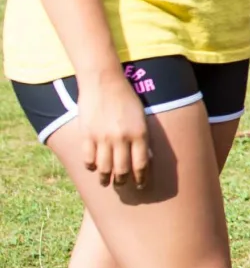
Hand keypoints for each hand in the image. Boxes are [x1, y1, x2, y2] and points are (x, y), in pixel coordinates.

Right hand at [80, 69, 150, 187]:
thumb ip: (141, 137)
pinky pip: (88, 159)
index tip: (141, 185)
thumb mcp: (141, 117)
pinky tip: (93, 168)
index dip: (141, 178)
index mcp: (139, 133)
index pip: (141, 164)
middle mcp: (122, 138)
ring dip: (105, 179)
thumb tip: (144, 158)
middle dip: (122, 182)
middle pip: (122, 170)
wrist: (104, 82)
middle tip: (121, 185)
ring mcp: (103, 138)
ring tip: (106, 182)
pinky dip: (90, 166)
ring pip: (104, 168)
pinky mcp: (87, 135)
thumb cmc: (126, 98)